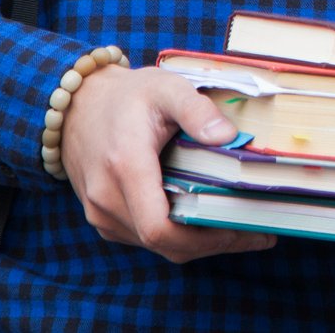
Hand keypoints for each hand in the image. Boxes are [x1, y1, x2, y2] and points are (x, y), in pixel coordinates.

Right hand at [57, 63, 276, 263]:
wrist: (77, 106)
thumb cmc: (127, 96)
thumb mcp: (166, 87)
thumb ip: (196, 109)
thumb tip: (228, 135)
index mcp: (125, 166)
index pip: (159, 227)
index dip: (205, 238)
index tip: (244, 229)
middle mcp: (107, 197)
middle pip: (165, 243)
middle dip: (214, 244)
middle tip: (257, 235)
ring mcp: (101, 212)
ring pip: (156, 246)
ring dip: (198, 244)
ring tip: (241, 229)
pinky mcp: (103, 218)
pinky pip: (144, 239)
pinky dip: (177, 238)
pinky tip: (206, 224)